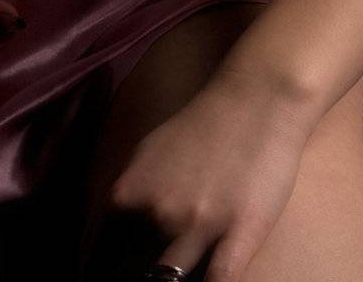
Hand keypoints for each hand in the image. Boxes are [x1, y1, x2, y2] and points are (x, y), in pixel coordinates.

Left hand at [89, 68, 312, 281]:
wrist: (256, 99)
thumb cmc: (205, 122)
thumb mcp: (151, 150)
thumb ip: (134, 189)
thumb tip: (119, 222)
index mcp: (135, 189)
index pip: (105, 242)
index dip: (108, 261)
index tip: (111, 268)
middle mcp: (160, 209)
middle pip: (142, 264)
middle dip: (147, 268)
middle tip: (155, 265)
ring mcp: (200, 224)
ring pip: (174, 276)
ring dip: (175, 277)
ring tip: (179, 270)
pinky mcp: (241, 233)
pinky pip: (220, 279)